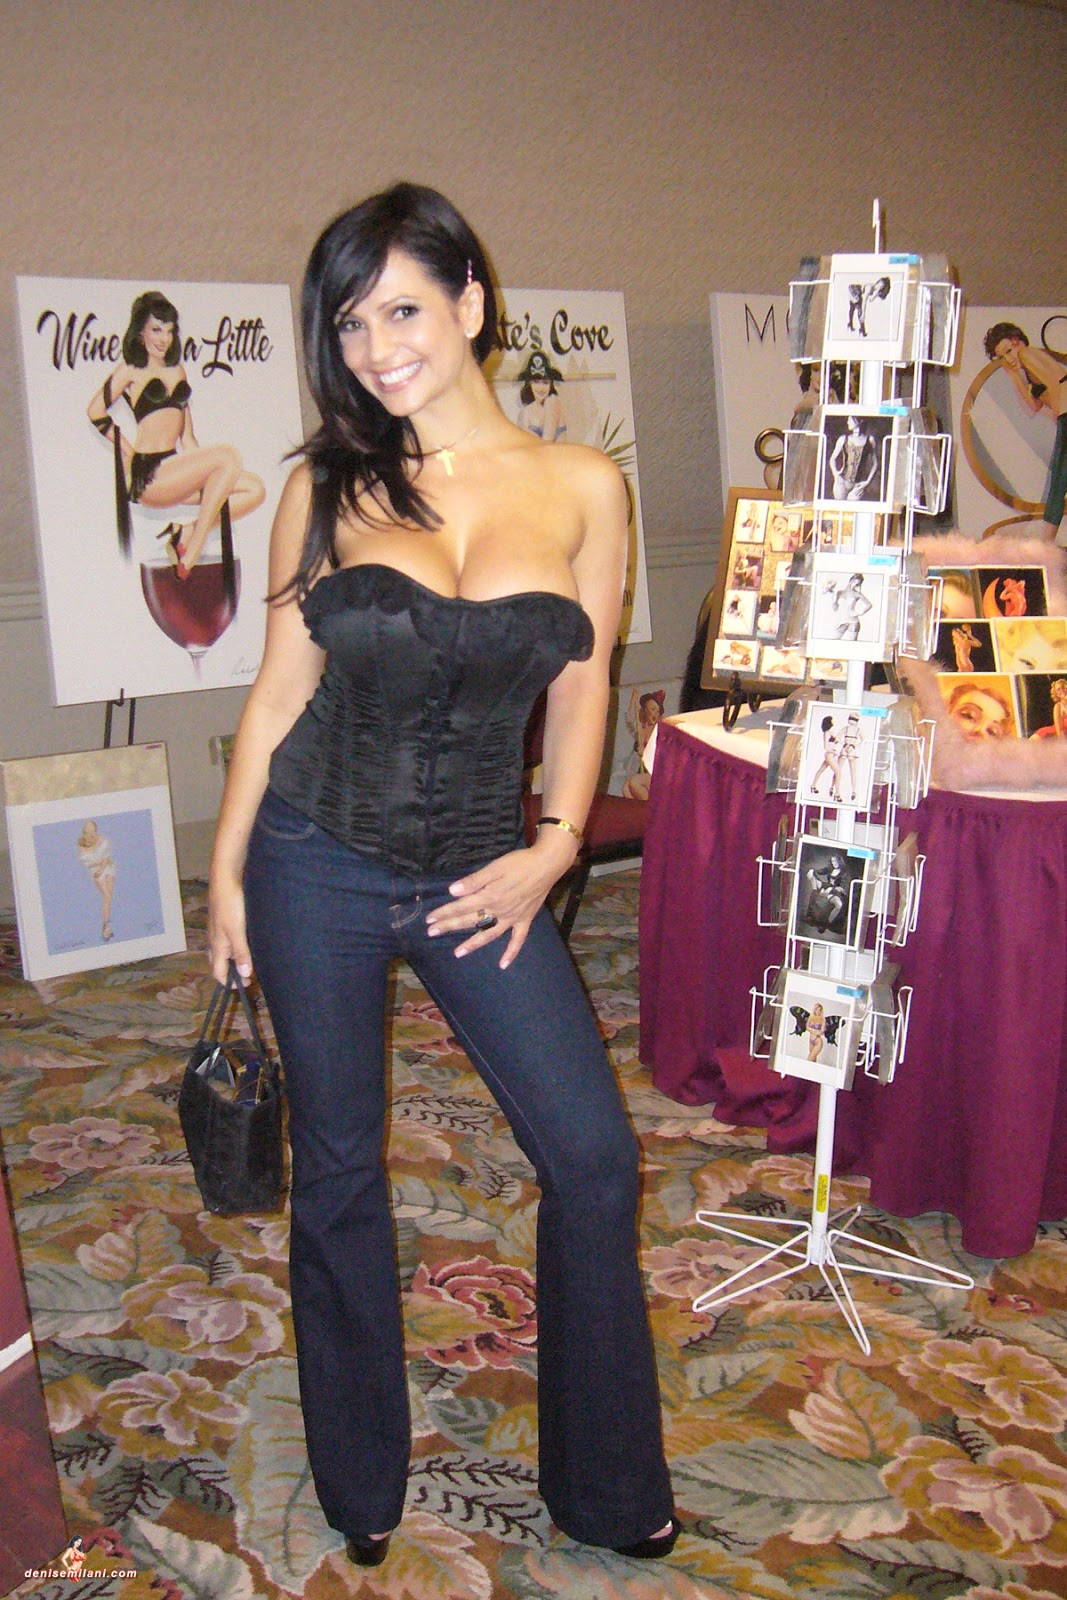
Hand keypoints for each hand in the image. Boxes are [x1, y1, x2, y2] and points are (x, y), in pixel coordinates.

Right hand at [207, 876, 252, 984]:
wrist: (225, 879)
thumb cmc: (230, 905)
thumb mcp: (237, 932)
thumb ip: (241, 953)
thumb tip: (245, 974)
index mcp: (216, 947)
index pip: (218, 973)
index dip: (229, 983)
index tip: (245, 984)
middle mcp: (214, 940)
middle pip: (219, 963)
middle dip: (232, 972)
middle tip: (249, 975)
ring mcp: (218, 930)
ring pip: (223, 951)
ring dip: (234, 958)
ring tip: (250, 960)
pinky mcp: (223, 920)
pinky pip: (227, 939)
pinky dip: (236, 945)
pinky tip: (247, 941)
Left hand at [425, 833, 577, 968]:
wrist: (547, 865)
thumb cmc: (519, 862)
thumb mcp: (495, 867)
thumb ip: (475, 880)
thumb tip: (453, 892)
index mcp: (490, 896)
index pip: (462, 906)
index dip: (445, 912)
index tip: (430, 918)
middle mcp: (499, 911)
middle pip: (470, 920)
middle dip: (450, 926)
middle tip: (432, 932)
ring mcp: (512, 918)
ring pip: (489, 934)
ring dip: (473, 944)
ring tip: (457, 953)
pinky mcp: (525, 920)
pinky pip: (518, 940)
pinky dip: (511, 953)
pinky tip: (503, 965)